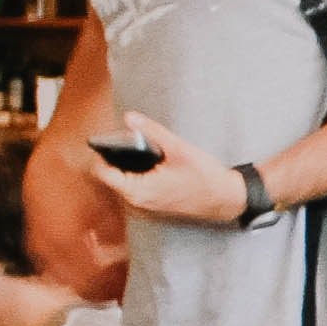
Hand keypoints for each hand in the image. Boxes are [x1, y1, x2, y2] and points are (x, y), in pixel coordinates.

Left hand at [83, 114, 250, 227]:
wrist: (225, 199)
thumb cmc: (204, 177)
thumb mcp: (178, 148)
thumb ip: (151, 131)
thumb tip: (129, 118)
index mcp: (138, 190)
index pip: (101, 172)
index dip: (101, 154)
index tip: (109, 140)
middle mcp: (136, 203)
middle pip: (110, 177)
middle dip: (116, 159)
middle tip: (130, 142)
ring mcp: (144, 208)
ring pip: (122, 184)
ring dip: (127, 168)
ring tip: (144, 154)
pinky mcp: (152, 208)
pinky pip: (133, 190)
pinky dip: (137, 177)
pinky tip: (154, 167)